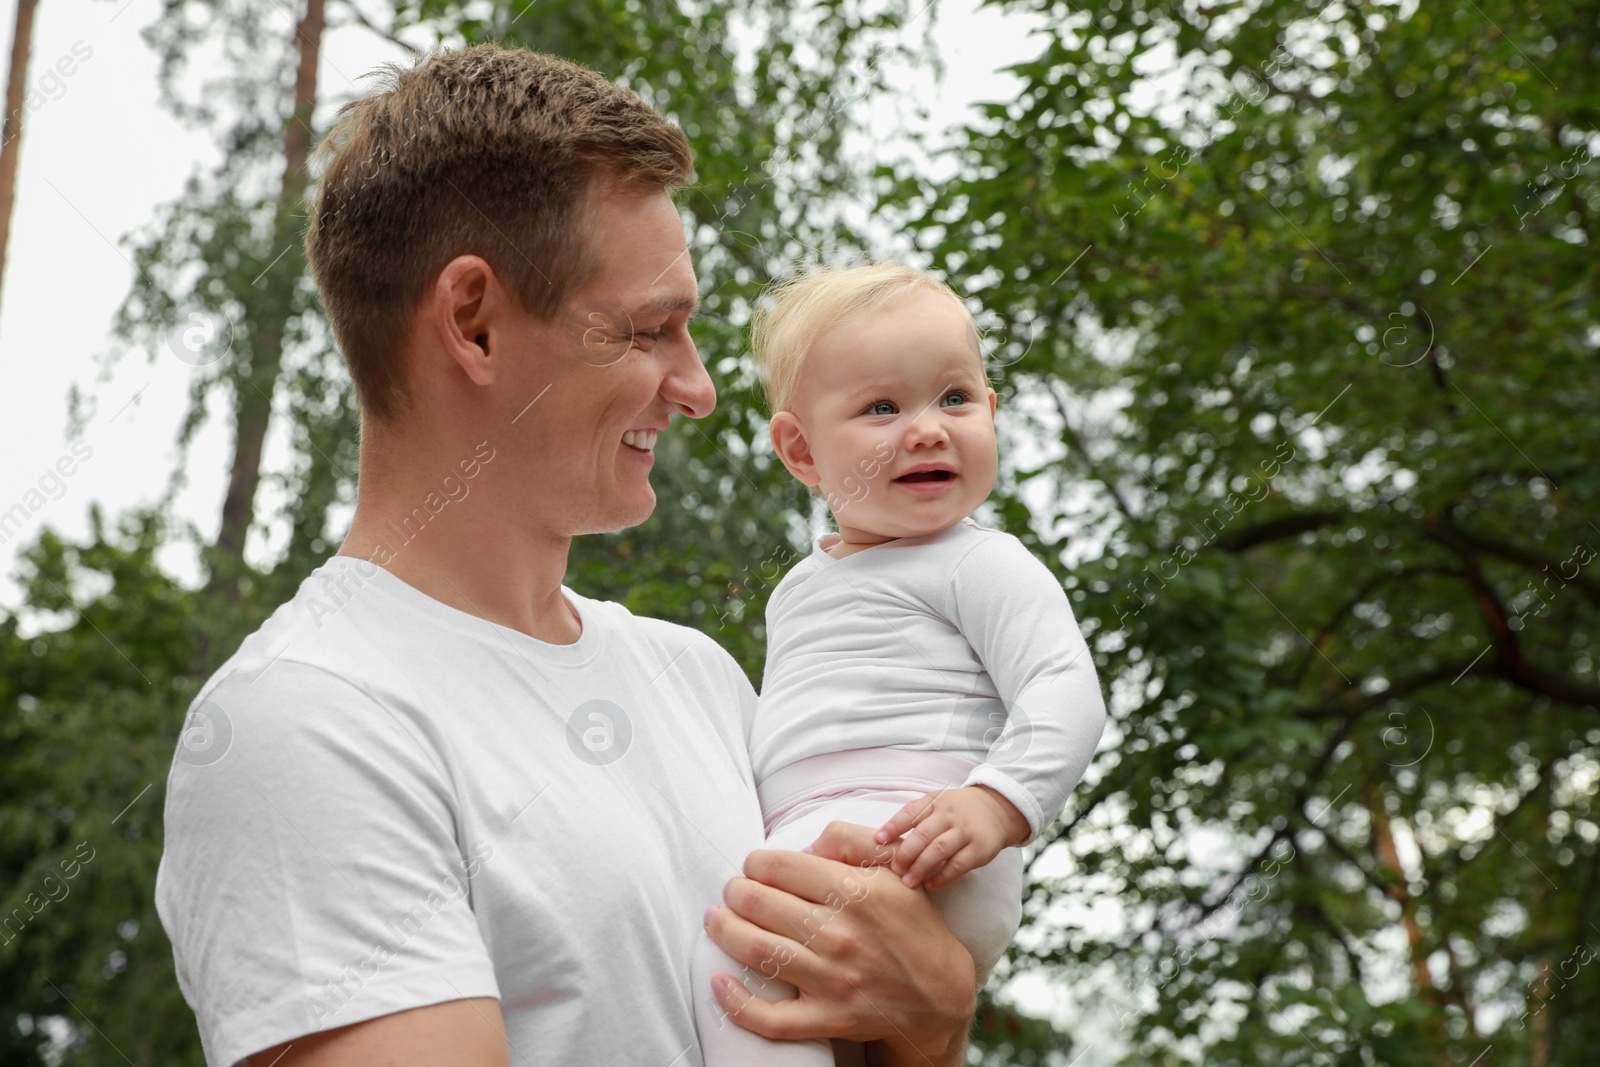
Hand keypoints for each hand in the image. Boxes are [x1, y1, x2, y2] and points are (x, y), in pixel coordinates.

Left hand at [703, 821, 973, 1065]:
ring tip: (716, 920)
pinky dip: (737, 1003)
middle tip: (734, 891)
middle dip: (736, 892)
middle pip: (759, 904)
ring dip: (724, 931)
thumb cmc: (911, 925)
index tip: (754, 867)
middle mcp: (842, 934)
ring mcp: (833, 980)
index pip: (781, 866)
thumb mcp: (895, 871)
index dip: (756, 862)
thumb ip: (851, 841)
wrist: (939, 994)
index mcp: (857, 892)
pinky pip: (770, 1019)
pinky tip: (720, 982)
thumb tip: (806, 844)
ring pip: (756, 951)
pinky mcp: (828, 1018)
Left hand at [874, 785, 1028, 890]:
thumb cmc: (957, 810)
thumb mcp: (938, 803)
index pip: (911, 812)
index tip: (878, 841)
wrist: (997, 810)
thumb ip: (915, 817)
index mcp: (935, 801)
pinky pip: (958, 865)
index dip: (893, 826)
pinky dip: (942, 877)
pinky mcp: (980, 849)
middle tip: (894, 869)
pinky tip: (930, 885)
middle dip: (906, 853)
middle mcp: (950, 814)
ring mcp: (966, 831)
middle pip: (924, 834)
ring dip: (921, 867)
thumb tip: (883, 840)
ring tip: (908, 882)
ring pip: (939, 850)